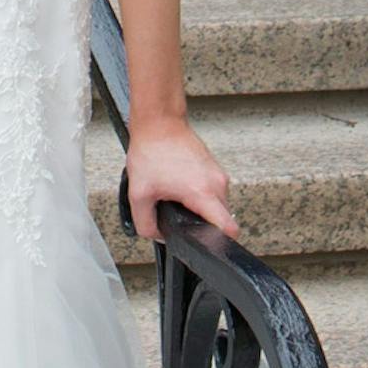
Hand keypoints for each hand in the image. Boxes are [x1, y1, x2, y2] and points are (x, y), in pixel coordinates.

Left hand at [125, 117, 237, 241]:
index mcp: (203, 192)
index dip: (220, 242)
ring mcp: (218, 173)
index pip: (228, 227)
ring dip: (199, 207)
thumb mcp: (139, 194)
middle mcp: (217, 183)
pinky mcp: (214, 167)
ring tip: (176, 195)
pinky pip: (212, 191)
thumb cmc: (152, 150)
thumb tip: (158, 236)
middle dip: (201, 223)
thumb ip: (147, 225)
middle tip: (178, 214)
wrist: (158, 122)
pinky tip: (179, 186)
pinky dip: (199, 194)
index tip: (210, 246)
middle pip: (220, 219)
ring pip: (216, 204)